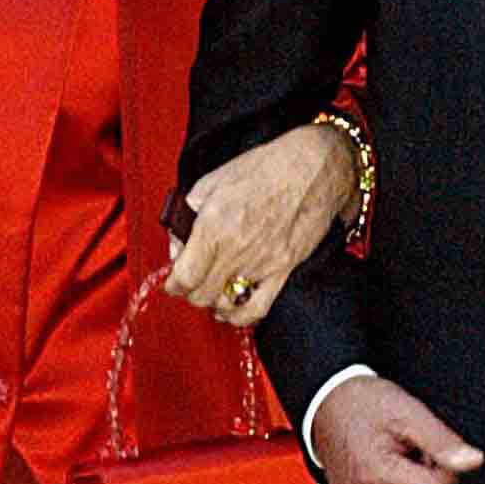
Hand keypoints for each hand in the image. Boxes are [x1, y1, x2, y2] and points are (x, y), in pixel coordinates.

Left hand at [166, 123, 357, 327]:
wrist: (312, 167)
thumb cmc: (265, 168)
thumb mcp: (212, 181)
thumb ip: (187, 214)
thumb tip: (178, 244)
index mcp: (213, 226)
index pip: (183, 276)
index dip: (173, 284)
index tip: (173, 281)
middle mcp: (236, 250)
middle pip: (201, 295)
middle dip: (190, 292)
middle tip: (191, 282)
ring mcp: (261, 264)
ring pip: (225, 305)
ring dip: (213, 302)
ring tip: (212, 290)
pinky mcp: (283, 270)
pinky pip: (257, 309)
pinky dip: (239, 316)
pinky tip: (232, 308)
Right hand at [311, 376, 484, 483]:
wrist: (327, 409)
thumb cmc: (363, 406)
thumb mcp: (409, 412)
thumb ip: (443, 441)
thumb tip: (472, 461)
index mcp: (375, 476)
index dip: (447, 469)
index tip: (433, 449)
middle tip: (421, 456)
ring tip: (406, 466)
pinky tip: (396, 480)